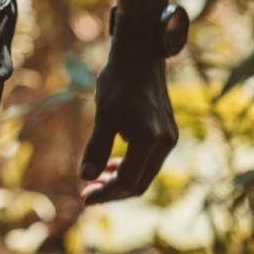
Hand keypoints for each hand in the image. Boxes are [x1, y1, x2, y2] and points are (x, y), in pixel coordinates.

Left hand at [77, 49, 177, 202]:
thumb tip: (85, 177)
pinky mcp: (167, 133)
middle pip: (139, 183)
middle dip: (111, 192)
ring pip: (144, 174)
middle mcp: (165, 142)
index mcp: (150, 139)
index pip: (127, 181)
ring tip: (95, 181)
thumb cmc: (118, 82)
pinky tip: (111, 165)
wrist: (140, 55)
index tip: (83, 198)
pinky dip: (130, 168)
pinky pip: (149, 161)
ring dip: (120, 181)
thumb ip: (97, 146)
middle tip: (86, 194)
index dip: (105, 193)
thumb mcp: (104, 114)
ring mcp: (169, 138)